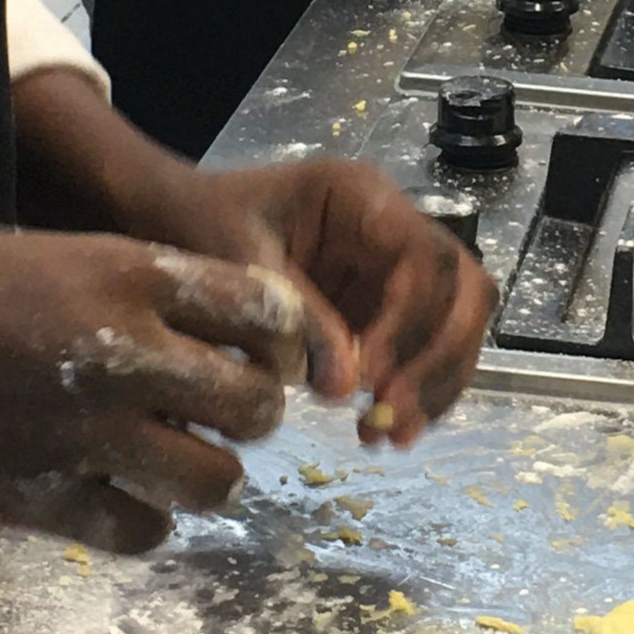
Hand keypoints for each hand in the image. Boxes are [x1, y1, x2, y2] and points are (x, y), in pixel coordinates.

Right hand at [0, 221, 308, 550]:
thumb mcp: (40, 248)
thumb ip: (122, 284)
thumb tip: (190, 324)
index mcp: (126, 274)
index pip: (264, 308)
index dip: (275, 336)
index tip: (255, 348)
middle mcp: (123, 354)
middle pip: (256, 404)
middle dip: (248, 412)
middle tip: (213, 414)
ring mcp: (84, 434)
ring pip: (216, 480)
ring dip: (205, 474)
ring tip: (169, 461)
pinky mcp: (39, 501)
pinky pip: (141, 530)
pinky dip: (141, 520)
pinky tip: (111, 498)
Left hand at [13, 70, 493, 446]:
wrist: (168, 217)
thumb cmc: (195, 221)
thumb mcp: (237, 258)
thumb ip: (296, 316)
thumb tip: (346, 387)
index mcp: (363, 197)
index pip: (425, 259)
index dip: (408, 323)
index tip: (364, 378)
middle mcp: (394, 227)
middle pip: (464, 290)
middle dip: (438, 358)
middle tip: (390, 415)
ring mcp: (394, 269)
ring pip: (458, 323)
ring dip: (435, 382)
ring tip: (389, 436)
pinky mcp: (384, 307)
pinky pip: (425, 349)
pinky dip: (416, 391)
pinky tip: (382, 430)